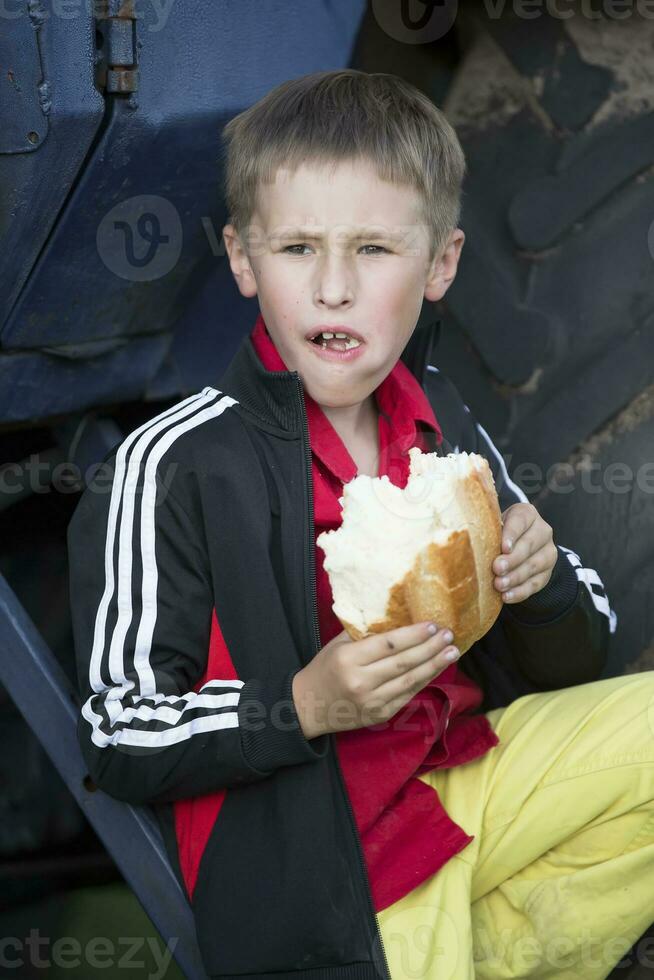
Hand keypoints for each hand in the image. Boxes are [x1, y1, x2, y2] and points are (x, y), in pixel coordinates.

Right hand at [292, 622, 458, 738]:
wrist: (308, 707)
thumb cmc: (324, 669)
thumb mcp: (337, 645)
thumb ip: (364, 633)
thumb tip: (396, 617)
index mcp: (348, 659)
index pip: (387, 644)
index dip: (413, 635)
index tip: (432, 624)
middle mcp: (361, 682)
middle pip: (403, 662)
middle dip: (430, 648)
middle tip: (449, 635)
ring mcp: (372, 701)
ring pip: (410, 681)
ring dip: (434, 665)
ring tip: (452, 652)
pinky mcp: (380, 714)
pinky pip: (407, 695)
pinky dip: (424, 681)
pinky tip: (436, 669)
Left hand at [492, 503, 557, 603]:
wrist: (515, 547)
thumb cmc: (497, 533)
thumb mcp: (493, 526)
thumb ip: (487, 530)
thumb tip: (467, 541)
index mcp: (527, 514)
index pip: (521, 520)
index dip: (512, 534)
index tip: (503, 547)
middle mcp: (542, 531)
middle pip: (529, 544)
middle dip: (512, 559)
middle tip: (497, 568)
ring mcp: (547, 552)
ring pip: (534, 565)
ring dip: (515, 577)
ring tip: (499, 585)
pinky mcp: (547, 572)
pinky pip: (536, 584)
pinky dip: (520, 591)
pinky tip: (507, 596)